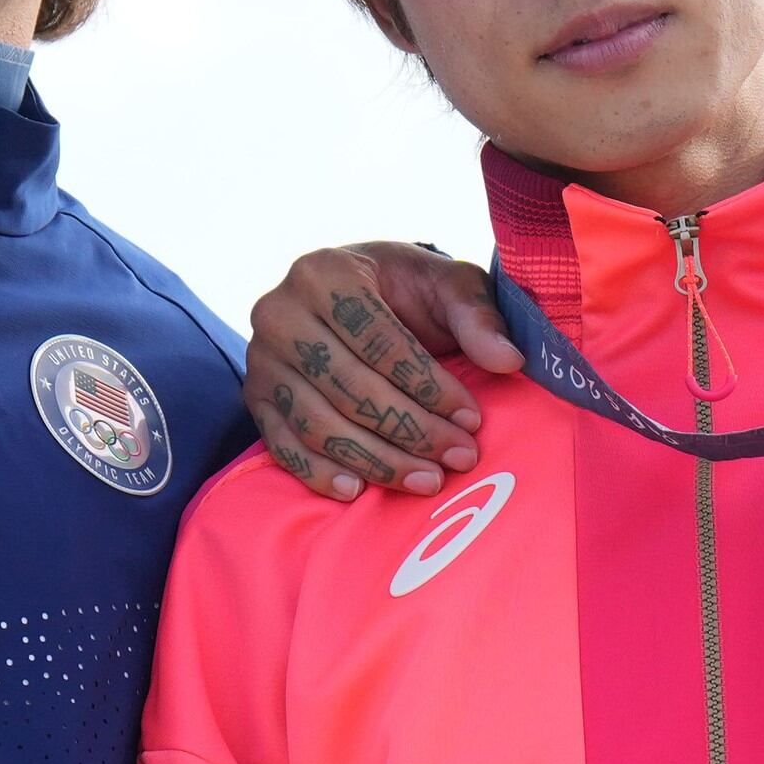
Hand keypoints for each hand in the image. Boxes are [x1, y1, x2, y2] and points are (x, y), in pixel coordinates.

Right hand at [243, 243, 518, 500]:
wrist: (353, 294)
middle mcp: (280, 313)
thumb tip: (508, 361)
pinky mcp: (255, 397)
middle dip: (410, 429)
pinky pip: (282, 444)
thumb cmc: (405, 289)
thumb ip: (477, 316)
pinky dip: (318, 472)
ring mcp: (261, 359)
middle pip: (349, 387)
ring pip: (318, 422)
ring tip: (426, 481)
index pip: (379, 342)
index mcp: (324, 273)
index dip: (428, 386)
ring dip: (375, 460)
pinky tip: (357, 490)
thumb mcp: (446, 284)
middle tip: (459, 457)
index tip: (471, 419)